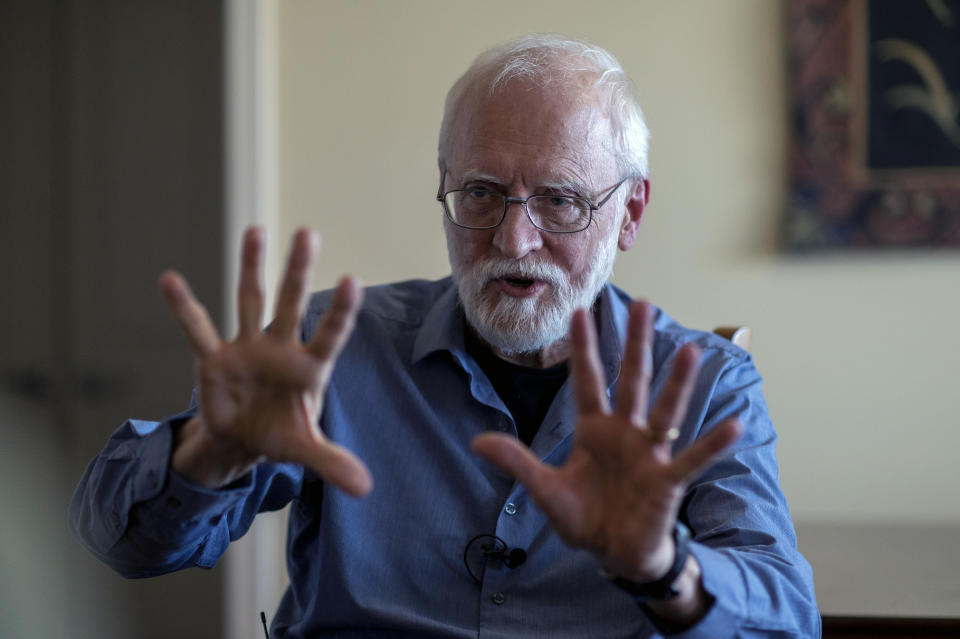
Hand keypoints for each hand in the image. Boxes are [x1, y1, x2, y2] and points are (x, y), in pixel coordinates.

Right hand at [159, 226, 371, 496]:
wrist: (244, 437)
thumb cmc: (282, 434)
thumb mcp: (306, 449)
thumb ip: (334, 462)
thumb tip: (366, 489)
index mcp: (308, 368)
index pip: (330, 335)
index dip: (340, 311)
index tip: (353, 281)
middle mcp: (280, 348)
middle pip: (291, 303)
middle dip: (298, 271)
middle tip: (309, 232)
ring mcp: (247, 349)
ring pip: (250, 300)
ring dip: (251, 267)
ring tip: (256, 230)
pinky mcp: (215, 359)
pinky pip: (198, 330)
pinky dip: (184, 308)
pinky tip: (170, 280)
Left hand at [472, 301, 740, 581]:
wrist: (615, 554)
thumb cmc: (584, 517)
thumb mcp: (546, 490)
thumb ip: (517, 463)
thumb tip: (476, 442)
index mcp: (594, 429)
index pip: (587, 380)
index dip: (584, 348)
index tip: (579, 311)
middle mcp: (625, 433)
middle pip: (632, 381)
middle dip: (636, 344)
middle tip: (644, 304)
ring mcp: (649, 454)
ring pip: (665, 411)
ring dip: (677, 383)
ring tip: (689, 351)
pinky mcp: (668, 481)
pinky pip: (692, 459)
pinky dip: (712, 444)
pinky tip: (734, 426)